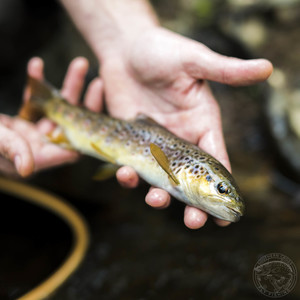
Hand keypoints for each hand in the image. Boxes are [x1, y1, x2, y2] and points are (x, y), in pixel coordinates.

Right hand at [0, 57, 102, 176]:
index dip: (89, 130)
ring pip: (57, 109)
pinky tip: (36, 65)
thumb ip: (11, 150)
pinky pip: (34, 101)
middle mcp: (40, 147)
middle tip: (96, 79)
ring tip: (80, 64)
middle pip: (71, 125)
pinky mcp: (21, 121)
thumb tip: (29, 168)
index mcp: (38, 157)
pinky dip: (36, 84)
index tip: (99, 107)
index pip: (74, 146)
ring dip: (67, 87)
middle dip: (84, 101)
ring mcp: (32, 133)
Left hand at [99, 27, 272, 228]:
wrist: (125, 49)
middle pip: (190, 180)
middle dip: (192, 203)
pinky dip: (128, 175)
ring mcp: (155, 144)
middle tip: (194, 221)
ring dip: (159, 196)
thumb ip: (225, 70)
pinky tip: (124, 173)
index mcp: (201, 124)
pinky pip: (132, 166)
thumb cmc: (162, 50)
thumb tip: (267, 68)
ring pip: (160, 180)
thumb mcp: (194, 60)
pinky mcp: (132, 142)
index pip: (217, 160)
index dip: (222, 188)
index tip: (225, 216)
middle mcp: (180, 139)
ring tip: (155, 200)